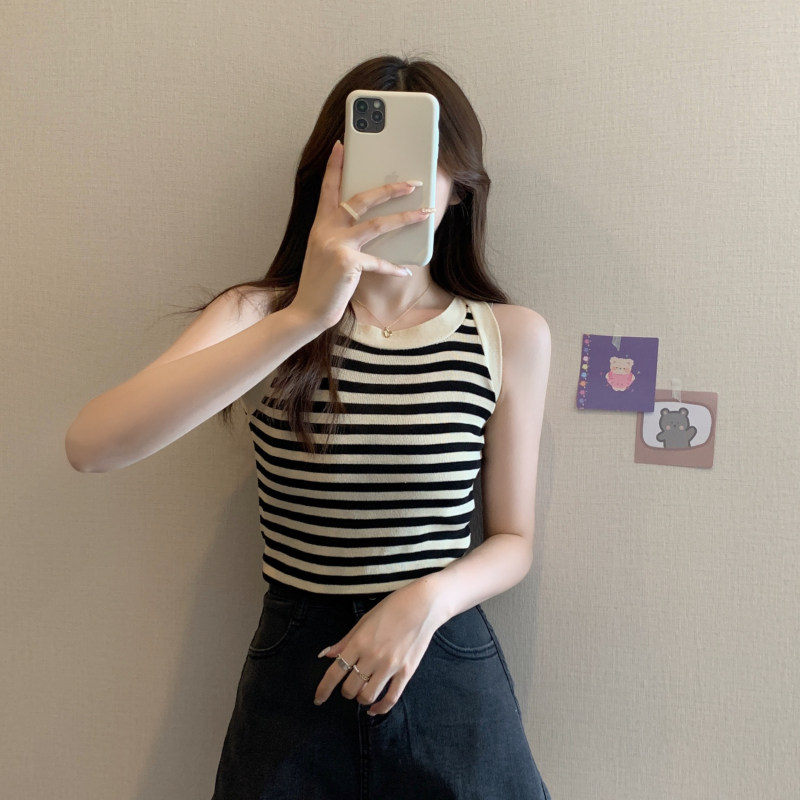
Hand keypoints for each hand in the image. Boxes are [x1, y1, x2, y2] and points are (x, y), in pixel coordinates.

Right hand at [290, 140, 431, 330]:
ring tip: (425, 213)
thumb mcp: (325, 253)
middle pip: (361, 199)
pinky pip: (378, 262)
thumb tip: (368, 224)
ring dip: (405, 218)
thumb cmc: (321, 283)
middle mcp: (326, 230)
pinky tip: (406, 270)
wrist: (307, 310)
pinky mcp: (347, 263)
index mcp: (320, 224)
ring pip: (377, 224)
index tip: (341, 145)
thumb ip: (340, 236)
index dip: (334, 166)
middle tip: (412, 182)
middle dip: (389, 188)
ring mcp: (336, 245)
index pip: (328, 188)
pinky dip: (394, 267)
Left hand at [313, 582, 443, 714]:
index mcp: (359, 642)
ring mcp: (390, 666)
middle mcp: (373, 656)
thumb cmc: (391, 608)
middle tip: (348, 685)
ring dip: (360, 698)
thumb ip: (345, 641)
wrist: (422, 605)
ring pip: (367, 696)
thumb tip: (326, 655)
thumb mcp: (364, 620)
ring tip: (361, 692)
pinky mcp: (406, 672)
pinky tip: (374, 709)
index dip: (324, 688)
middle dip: (345, 690)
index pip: (335, 671)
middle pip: (350, 687)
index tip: (318, 699)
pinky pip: (391, 698)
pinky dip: (380, 708)